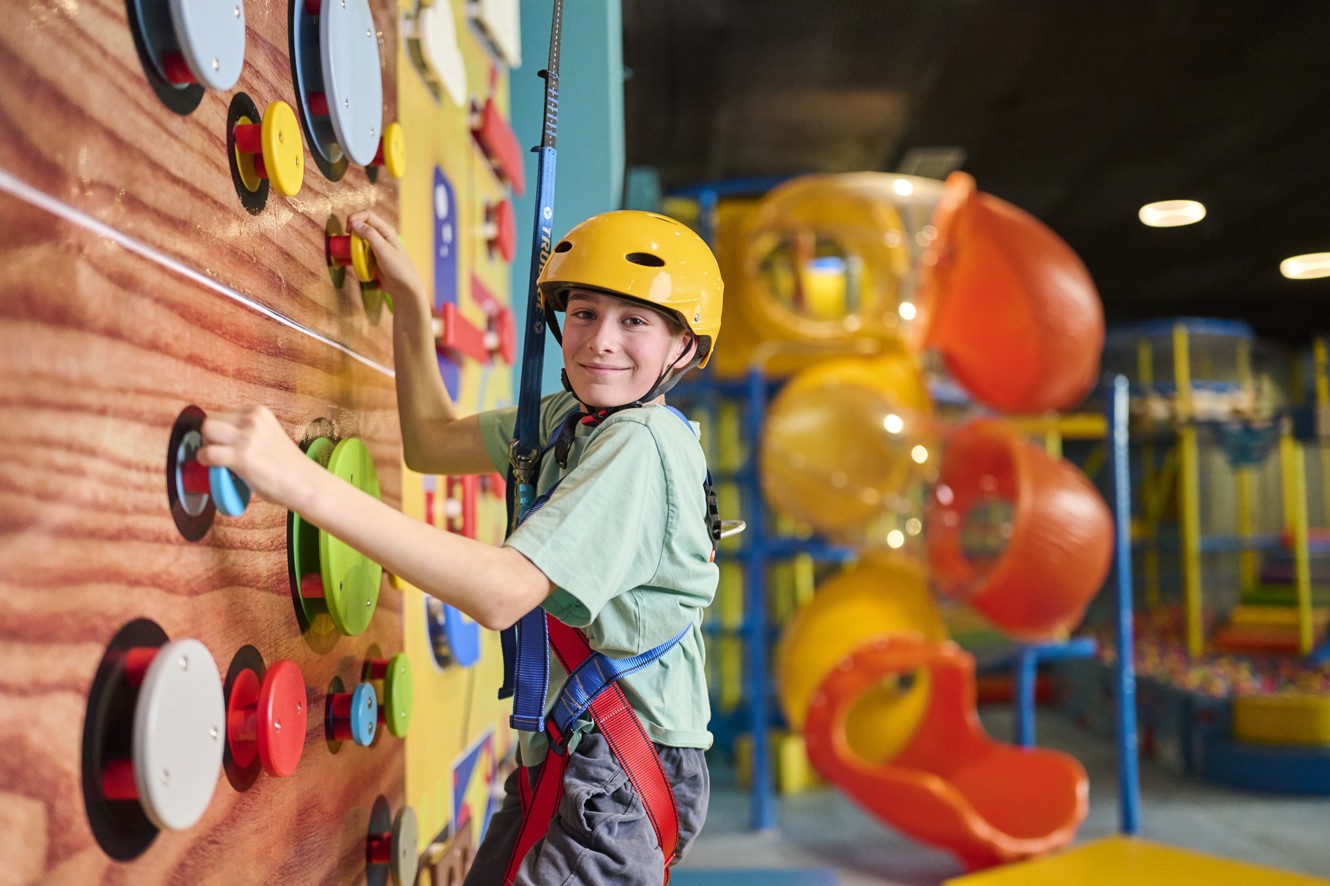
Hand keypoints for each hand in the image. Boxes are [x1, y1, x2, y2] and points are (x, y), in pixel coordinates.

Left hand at [197, 406, 319, 511]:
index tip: (225, 445)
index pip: (222, 415)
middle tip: (219, 453)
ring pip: (206, 432)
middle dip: (209, 438)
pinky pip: (207, 453)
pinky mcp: (241, 456)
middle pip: (210, 421)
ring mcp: (247, 437)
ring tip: (218, 460)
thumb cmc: (287, 466)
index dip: (219, 432)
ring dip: (206, 447)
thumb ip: (247, 433)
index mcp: (259, 412)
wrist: (305, 483)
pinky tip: (215, 468)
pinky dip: (205, 461)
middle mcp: (252, 419)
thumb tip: (221, 441)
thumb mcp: (268, 436)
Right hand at [348, 210, 427, 315]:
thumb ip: (370, 235)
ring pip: (360, 238)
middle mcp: (381, 236)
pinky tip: (354, 260)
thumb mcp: (383, 250)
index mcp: (386, 230)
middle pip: (362, 225)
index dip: (355, 218)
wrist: (404, 288)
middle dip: (352, 230)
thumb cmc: (398, 268)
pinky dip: (355, 253)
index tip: (347, 229)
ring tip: (350, 252)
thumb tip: (354, 222)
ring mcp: (377, 246)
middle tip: (347, 240)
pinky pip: (361, 250)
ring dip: (352, 243)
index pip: (367, 215)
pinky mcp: (374, 256)